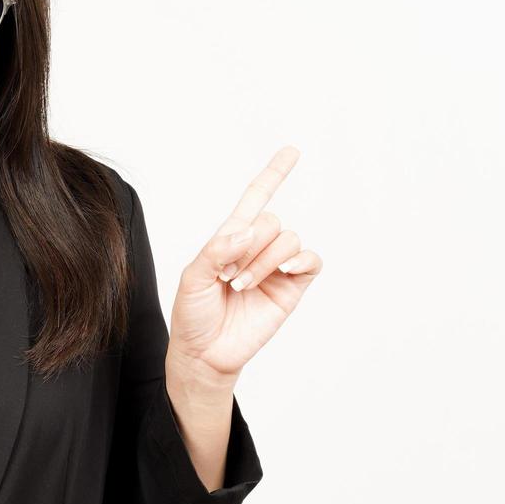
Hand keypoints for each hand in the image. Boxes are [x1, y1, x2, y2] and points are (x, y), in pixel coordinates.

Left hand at [166, 145, 322, 384]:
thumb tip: (246, 233)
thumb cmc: (194, 314)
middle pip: (271, 220)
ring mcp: (277, 268)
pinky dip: (300, 260)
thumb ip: (216, 250)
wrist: (204, 352)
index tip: (292, 151)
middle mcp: (257, 248)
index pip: (256, 199)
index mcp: (230, 238)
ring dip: (264, 259)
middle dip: (249, 245)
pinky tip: (285, 270)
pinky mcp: (292, 288)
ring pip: (288, 239)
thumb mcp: (192, 277)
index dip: (274, 174)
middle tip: (228, 275)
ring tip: (241, 285)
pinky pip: (311, 261)